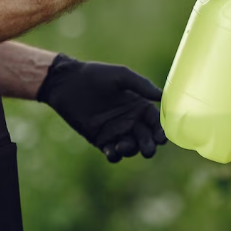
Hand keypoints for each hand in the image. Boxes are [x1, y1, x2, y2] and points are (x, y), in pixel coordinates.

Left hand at [36, 54, 167, 162]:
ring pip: (131, 147)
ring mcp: (116, 131)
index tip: (162, 138)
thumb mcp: (121, 75)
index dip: (161, 130)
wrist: (67, 83)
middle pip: (146, 138)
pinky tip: (112, 151)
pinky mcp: (100, 139)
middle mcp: (131, 120)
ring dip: (132, 150)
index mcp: (139, 105)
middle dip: (149, 145)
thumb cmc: (95, 75)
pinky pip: (112, 152)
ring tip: (124, 146)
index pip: (155, 121)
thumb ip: (141, 85)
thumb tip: (163, 95)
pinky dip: (114, 155)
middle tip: (148, 149)